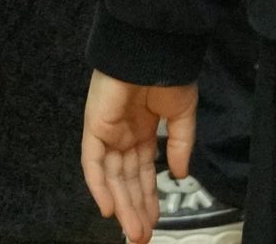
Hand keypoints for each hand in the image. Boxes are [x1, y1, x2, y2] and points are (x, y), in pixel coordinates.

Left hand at [81, 72, 196, 243]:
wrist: (153, 50)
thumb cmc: (169, 74)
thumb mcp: (182, 114)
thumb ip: (180, 146)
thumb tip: (179, 174)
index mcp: (144, 129)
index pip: (143, 171)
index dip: (149, 196)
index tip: (156, 219)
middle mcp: (123, 134)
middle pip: (127, 179)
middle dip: (136, 207)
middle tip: (143, 234)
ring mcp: (108, 131)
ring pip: (112, 176)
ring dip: (123, 204)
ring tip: (135, 230)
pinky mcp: (94, 127)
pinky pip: (93, 162)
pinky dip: (99, 186)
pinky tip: (110, 209)